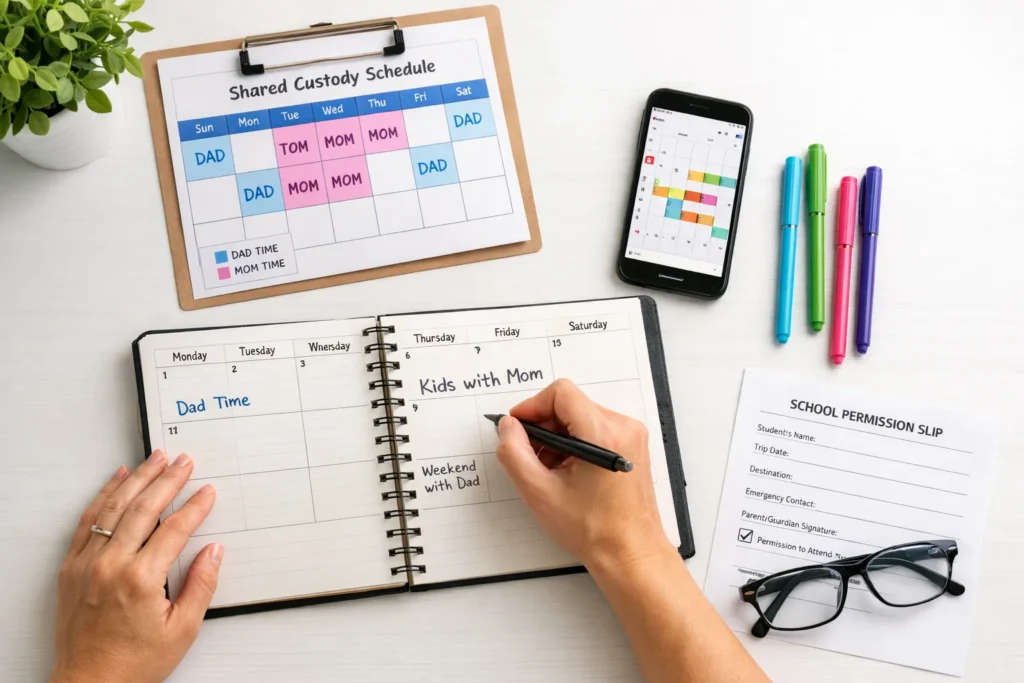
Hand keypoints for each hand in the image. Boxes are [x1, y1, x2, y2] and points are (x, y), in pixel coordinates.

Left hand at [52, 451, 220, 682]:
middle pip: (144, 509)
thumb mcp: (182, 630)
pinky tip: (117, 479)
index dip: (195, 507)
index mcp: (141, 580)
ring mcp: (87, 564)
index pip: (175, 529)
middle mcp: (110, 566)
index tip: (207, 493)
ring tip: (155, 459)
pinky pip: (87, 522)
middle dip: (167, 480)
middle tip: (183, 461)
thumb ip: (201, 586)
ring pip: (113, 508)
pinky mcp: (71, 569)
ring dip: (137, 479)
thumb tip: (214, 551)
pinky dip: (102, 496)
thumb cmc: (135, 663)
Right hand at [495, 379, 673, 570]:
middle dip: (545, 426)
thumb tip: (508, 427)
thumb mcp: (540, 492)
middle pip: (571, 403)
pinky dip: (576, 442)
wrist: (630, 553)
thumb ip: (515, 453)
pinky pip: (596, 429)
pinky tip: (568, 471)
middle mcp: (623, 428)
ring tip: (550, 469)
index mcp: (603, 434)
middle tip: (531, 455)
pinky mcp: (632, 446)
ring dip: (559, 436)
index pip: (561, 393)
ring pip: (582, 416)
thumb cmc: (595, 530)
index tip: (518, 427)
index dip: (533, 406)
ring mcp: (631, 436)